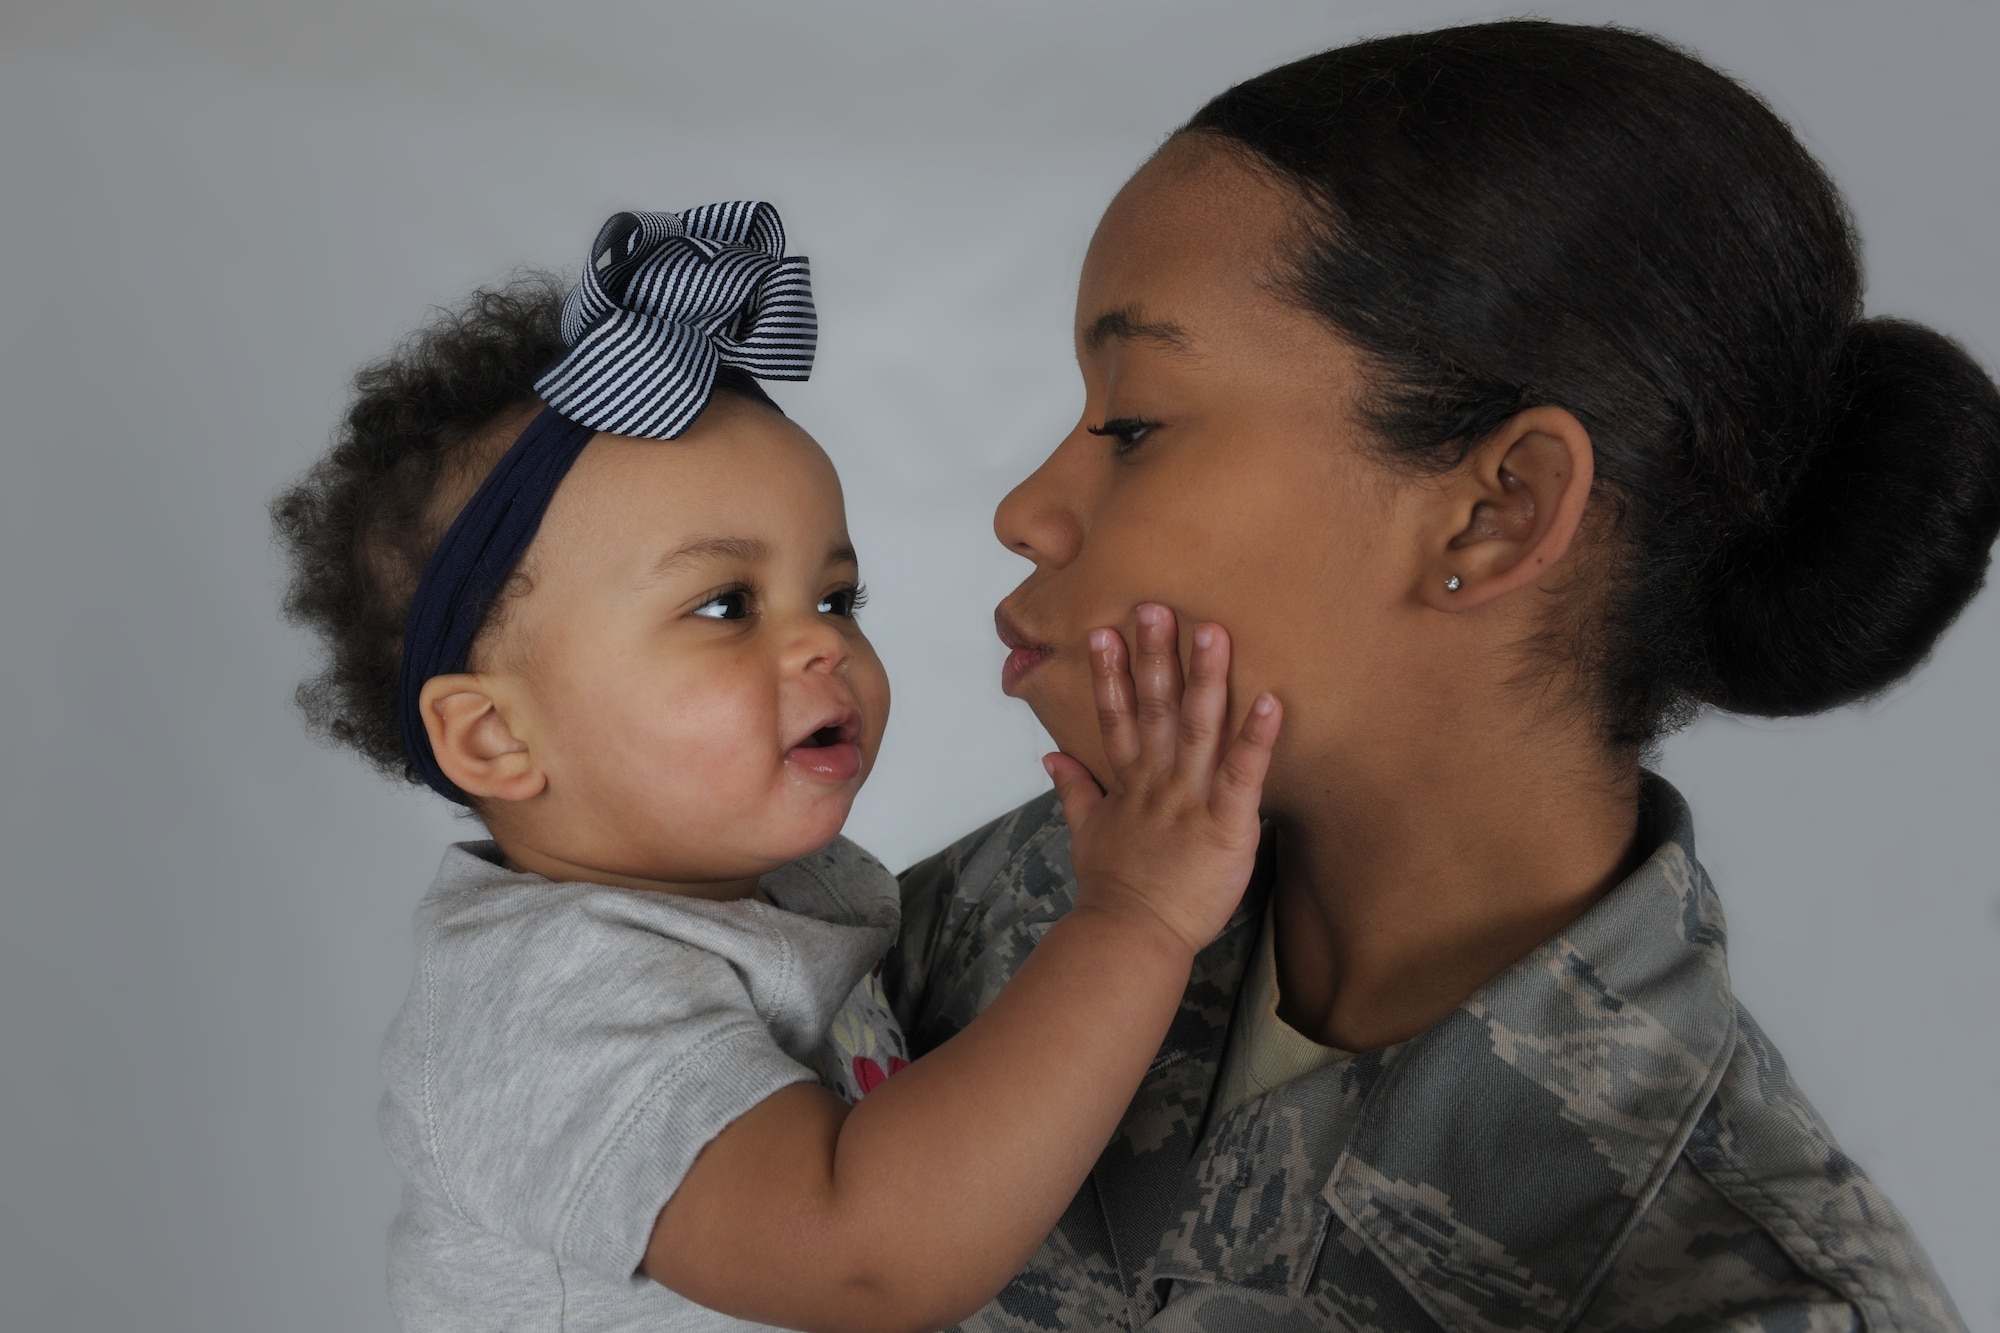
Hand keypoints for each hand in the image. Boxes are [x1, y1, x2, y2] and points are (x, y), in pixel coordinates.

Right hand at [1044, 603, 1281, 956]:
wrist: (1131, 937)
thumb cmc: (1115, 890)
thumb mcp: (1086, 834)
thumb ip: (1075, 789)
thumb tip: (1050, 755)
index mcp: (1128, 784)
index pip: (1114, 718)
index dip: (1110, 675)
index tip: (1105, 631)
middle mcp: (1156, 783)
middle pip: (1154, 710)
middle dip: (1154, 658)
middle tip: (1157, 607)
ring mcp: (1190, 801)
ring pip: (1197, 729)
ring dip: (1204, 679)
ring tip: (1211, 632)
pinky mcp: (1226, 825)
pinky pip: (1244, 774)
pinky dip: (1256, 738)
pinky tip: (1271, 702)